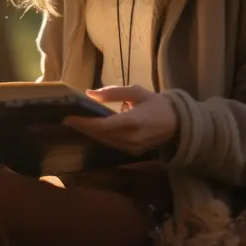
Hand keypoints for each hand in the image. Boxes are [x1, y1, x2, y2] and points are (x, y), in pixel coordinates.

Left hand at [63, 85, 178, 155]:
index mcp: (133, 121)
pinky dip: (101, 137)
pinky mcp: (132, 153)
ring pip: (104, 141)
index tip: (69, 117)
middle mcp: (131, 138)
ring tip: (78, 123)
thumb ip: (113, 93)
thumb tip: (90, 93)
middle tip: (68, 118)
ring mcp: (132, 148)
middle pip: (100, 135)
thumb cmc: (156, 104)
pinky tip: (93, 129)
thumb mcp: (136, 92)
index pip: (102, 125)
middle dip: (84, 127)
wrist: (178, 124)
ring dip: (90, 133)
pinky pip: (111, 144)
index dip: (84, 123)